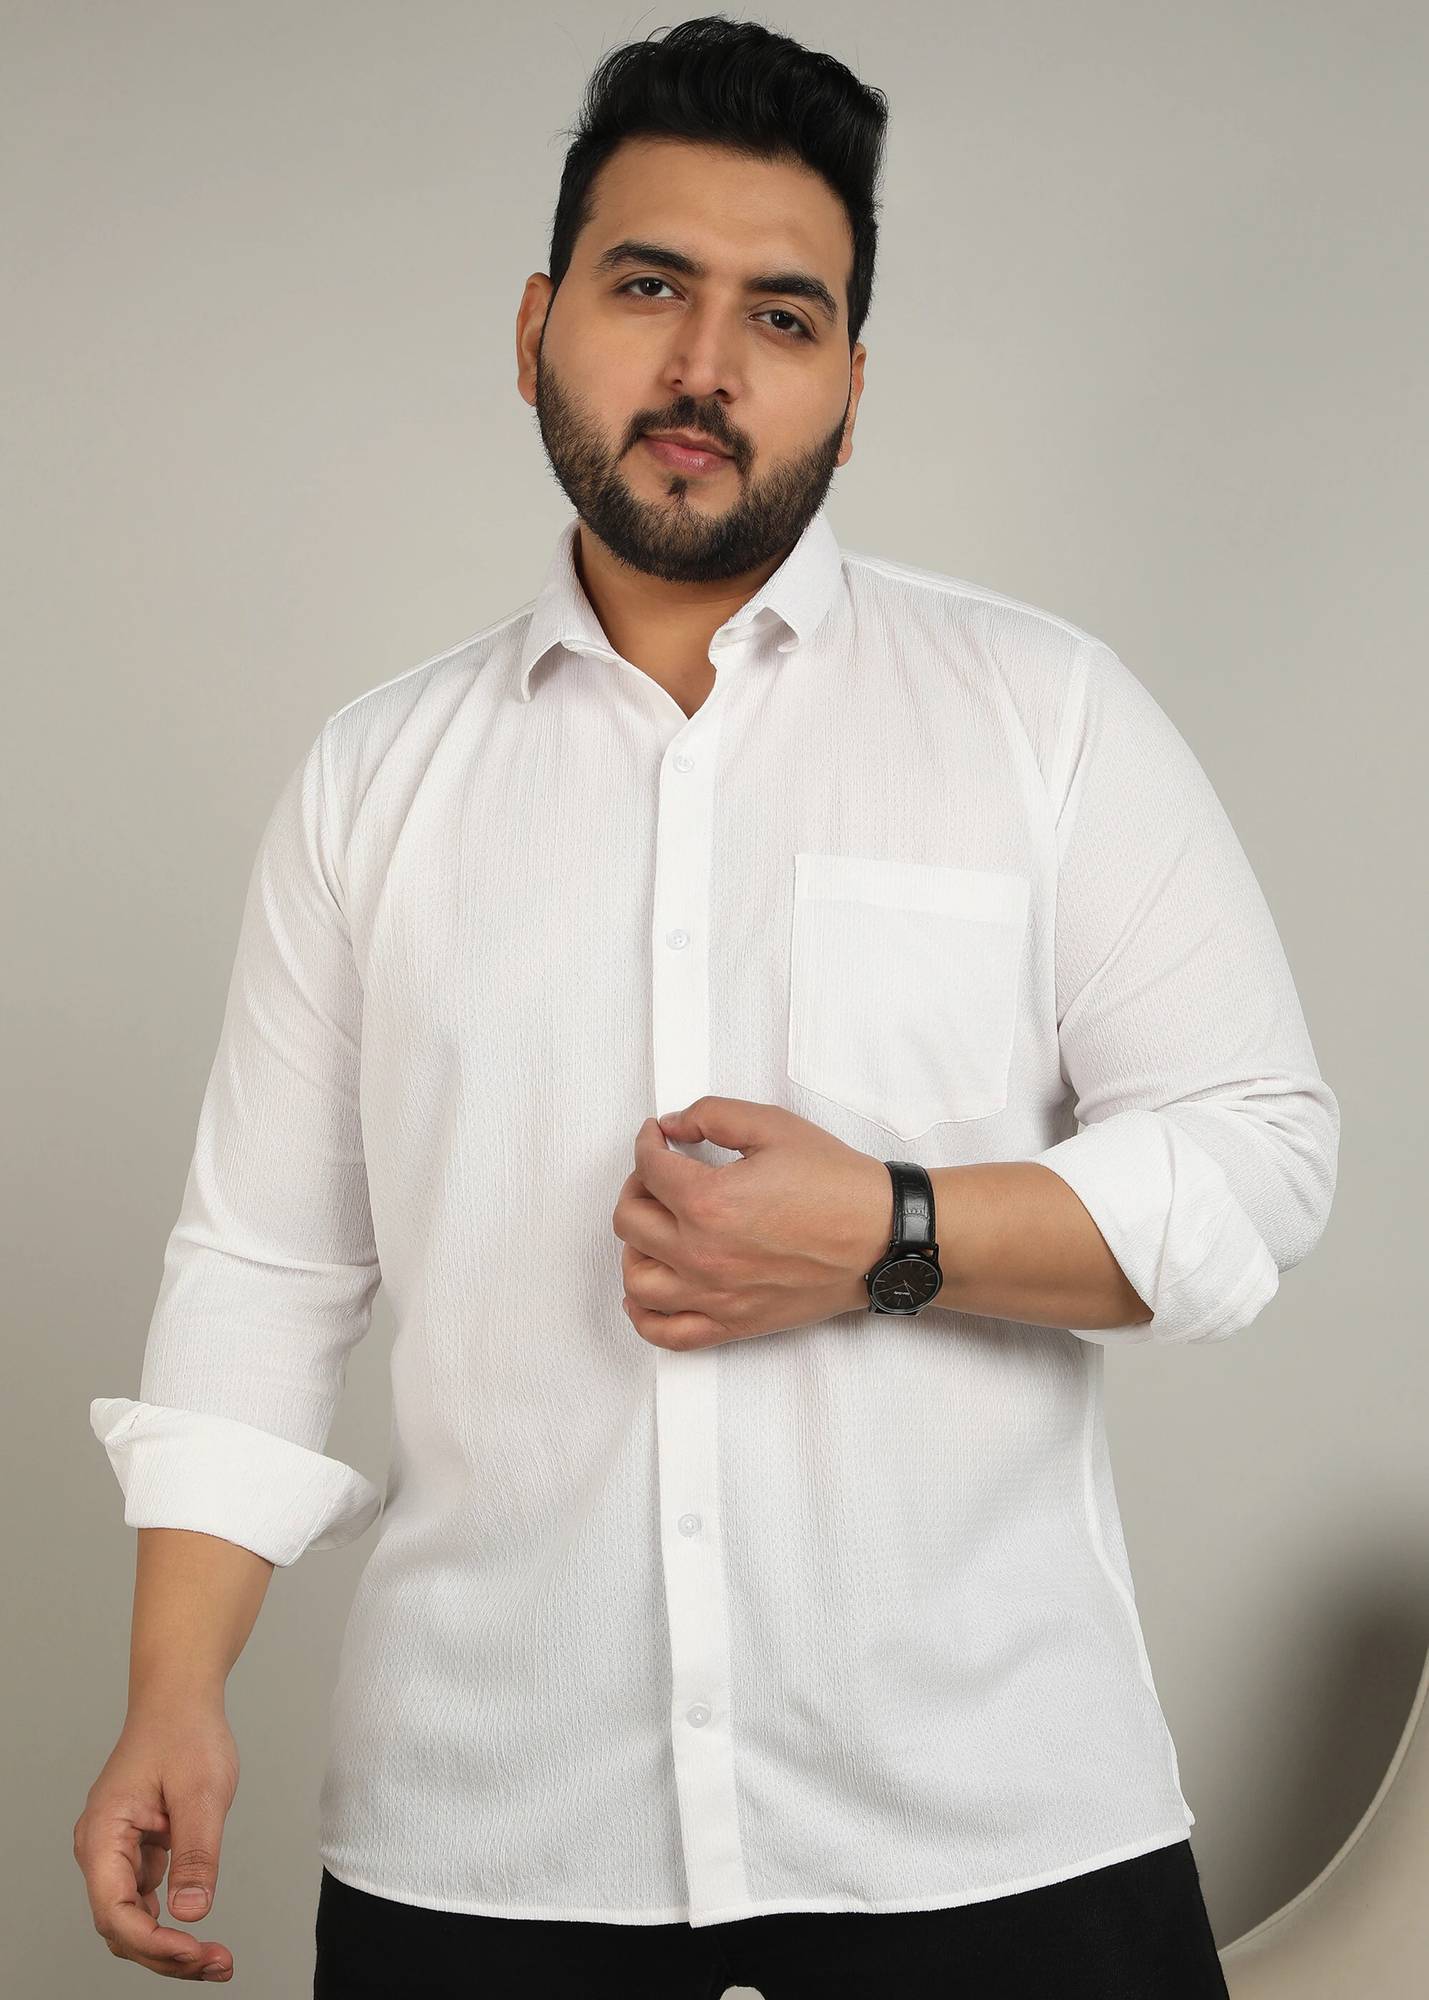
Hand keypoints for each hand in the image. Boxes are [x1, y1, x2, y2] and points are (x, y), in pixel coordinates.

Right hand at [73, 1704, 236, 1980]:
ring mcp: (115, 1851)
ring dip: (168, 1945)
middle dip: (165, 1955)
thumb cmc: (186, 1732)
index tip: (196, 1951)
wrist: (180, 1698)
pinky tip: (199, 1931)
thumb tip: (191, 1913)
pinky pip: (144, 1899)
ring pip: (132, 1918)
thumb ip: (195, 1854)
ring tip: (216, 1960)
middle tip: (217, 1965)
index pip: (115, 1911)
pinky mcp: (135, 1849)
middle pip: (121, 1925)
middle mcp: (99, 1849)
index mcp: (103, 1834)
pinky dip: (170, 1920)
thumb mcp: (201, 1792)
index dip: (154, 1942)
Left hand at [611, 1096, 891, 1349]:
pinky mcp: (731, 1323)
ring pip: (636, 1280)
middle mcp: (702, 1254)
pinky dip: (644, 1315)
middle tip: (657, 1177)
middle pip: (630, 1222)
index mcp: (709, 1202)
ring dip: (635, 1248)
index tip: (656, 1138)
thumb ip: (713, 1116)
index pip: (648, 1168)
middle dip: (637, 1188)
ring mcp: (714, 1295)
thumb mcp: (774, 1127)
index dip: (647, 1144)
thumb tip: (673, 1125)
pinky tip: (648, 1293)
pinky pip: (666, 1333)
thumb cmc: (838, 1187)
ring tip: (655, 1229)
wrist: (881, 1238)